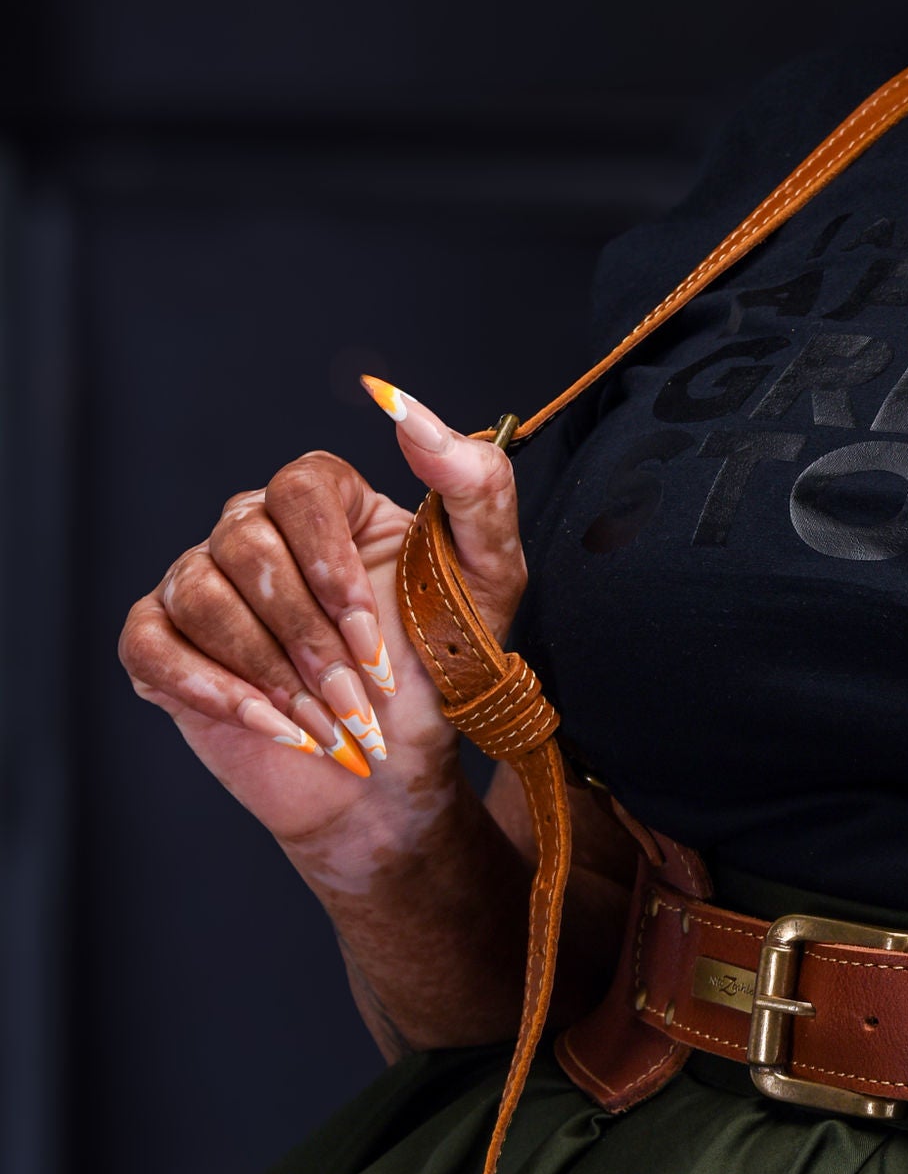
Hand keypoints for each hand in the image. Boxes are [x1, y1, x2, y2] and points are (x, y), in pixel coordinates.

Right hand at [119, 388, 527, 858]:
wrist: (395, 767)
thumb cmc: (440, 668)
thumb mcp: (488, 577)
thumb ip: (473, 484)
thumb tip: (403, 406)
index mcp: (326, 500)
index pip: (300, 487)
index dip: (332, 565)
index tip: (374, 635)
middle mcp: (252, 527)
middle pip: (247, 545)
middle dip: (309, 636)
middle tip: (358, 698)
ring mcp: (199, 582)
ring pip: (201, 597)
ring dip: (270, 672)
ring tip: (326, 723)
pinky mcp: (160, 644)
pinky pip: (152, 646)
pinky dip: (213, 691)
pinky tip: (274, 727)